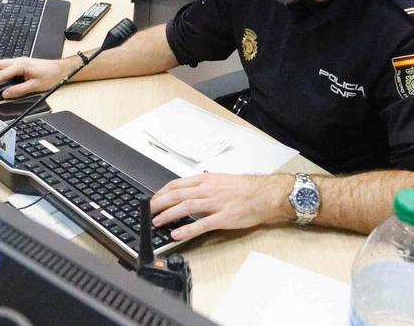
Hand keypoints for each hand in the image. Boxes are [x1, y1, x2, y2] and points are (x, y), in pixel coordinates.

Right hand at [0, 56, 73, 98]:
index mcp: (21, 65)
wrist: (61, 69)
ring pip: (0, 64)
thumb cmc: (51, 76)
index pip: (2, 75)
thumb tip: (5, 94)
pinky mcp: (22, 63)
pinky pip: (5, 65)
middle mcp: (19, 61)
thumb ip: (19, 90)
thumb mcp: (35, 86)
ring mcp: (20, 61)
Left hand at [150, 173, 293, 241]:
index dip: (161, 192)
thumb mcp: (220, 180)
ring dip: (168, 215)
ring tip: (157, 222)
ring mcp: (215, 203)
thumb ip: (203, 185)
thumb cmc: (245, 188)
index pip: (177, 184)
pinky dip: (187, 229)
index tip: (152, 199)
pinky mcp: (223, 218)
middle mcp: (208, 189)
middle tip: (148, 211)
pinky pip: (201, 224)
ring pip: (185, 207)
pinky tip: (177, 234)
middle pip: (177, 195)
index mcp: (206, 179)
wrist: (265, 194)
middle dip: (159, 203)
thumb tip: (187, 191)